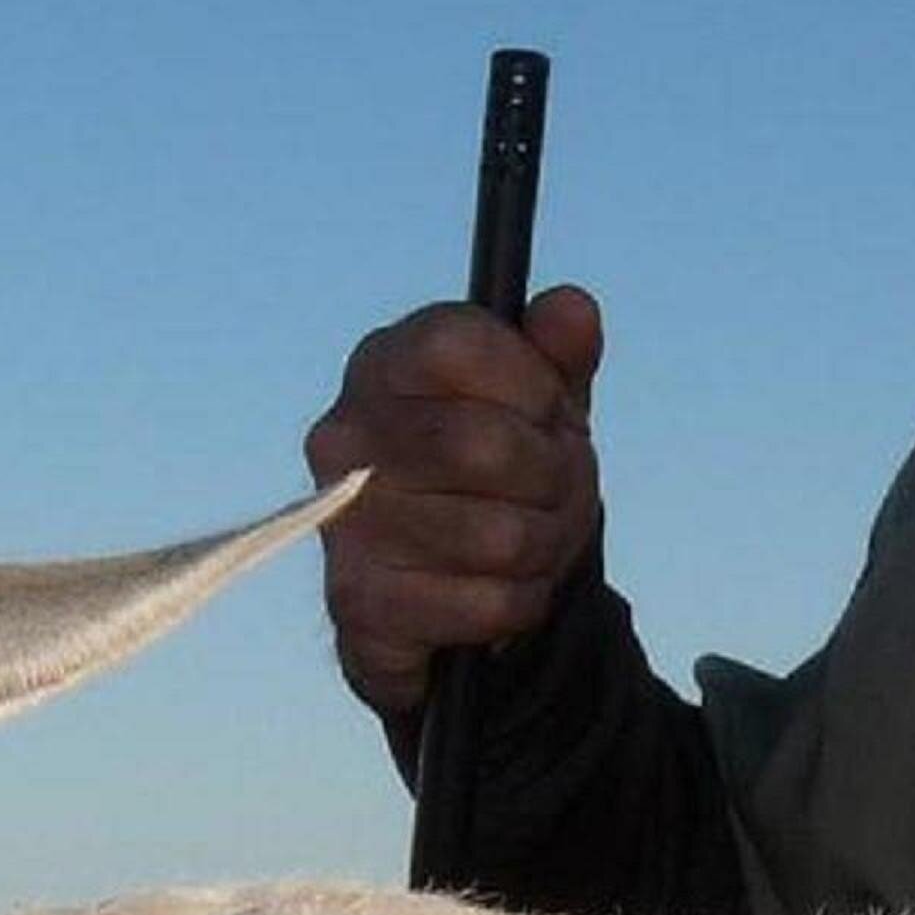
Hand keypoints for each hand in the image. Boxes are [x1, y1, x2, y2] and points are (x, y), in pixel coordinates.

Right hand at [304, 283, 609, 719]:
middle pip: (486, 445)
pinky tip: (503, 591)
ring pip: (501, 535)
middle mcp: (343, 436)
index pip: (456, 344)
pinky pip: (491, 604)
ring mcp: (342, 523)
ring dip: (545, 546)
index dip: (529, 382)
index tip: (547, 411)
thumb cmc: (499, 475)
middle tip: (555, 489)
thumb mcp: (539, 403)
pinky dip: (522, 602)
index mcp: (381, 365)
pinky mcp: (359, 605)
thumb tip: (571, 309)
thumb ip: (558, 352)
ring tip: (531, 540)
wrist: (443, 594)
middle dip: (553, 477)